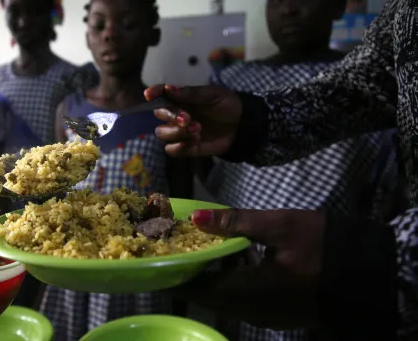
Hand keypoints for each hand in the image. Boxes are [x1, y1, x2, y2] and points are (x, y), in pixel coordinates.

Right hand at [144, 84, 241, 156]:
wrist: (242, 125)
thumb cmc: (227, 105)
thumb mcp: (212, 94)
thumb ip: (191, 93)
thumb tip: (169, 89)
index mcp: (181, 99)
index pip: (162, 95)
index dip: (154, 94)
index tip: (149, 95)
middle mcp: (176, 115)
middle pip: (159, 116)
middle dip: (171, 116)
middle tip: (188, 119)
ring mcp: (180, 132)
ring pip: (162, 133)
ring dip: (176, 132)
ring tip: (197, 129)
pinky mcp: (186, 147)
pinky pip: (172, 150)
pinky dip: (180, 146)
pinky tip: (195, 141)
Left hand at [173, 208, 326, 328]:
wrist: (367, 272)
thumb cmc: (322, 246)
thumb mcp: (279, 226)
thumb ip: (235, 222)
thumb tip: (195, 216)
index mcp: (248, 292)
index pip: (199, 290)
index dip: (178, 275)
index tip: (162, 258)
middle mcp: (252, 310)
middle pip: (210, 295)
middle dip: (194, 273)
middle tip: (179, 247)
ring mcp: (265, 314)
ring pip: (227, 298)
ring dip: (213, 276)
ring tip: (200, 248)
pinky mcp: (277, 311)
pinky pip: (244, 299)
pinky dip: (233, 280)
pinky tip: (234, 256)